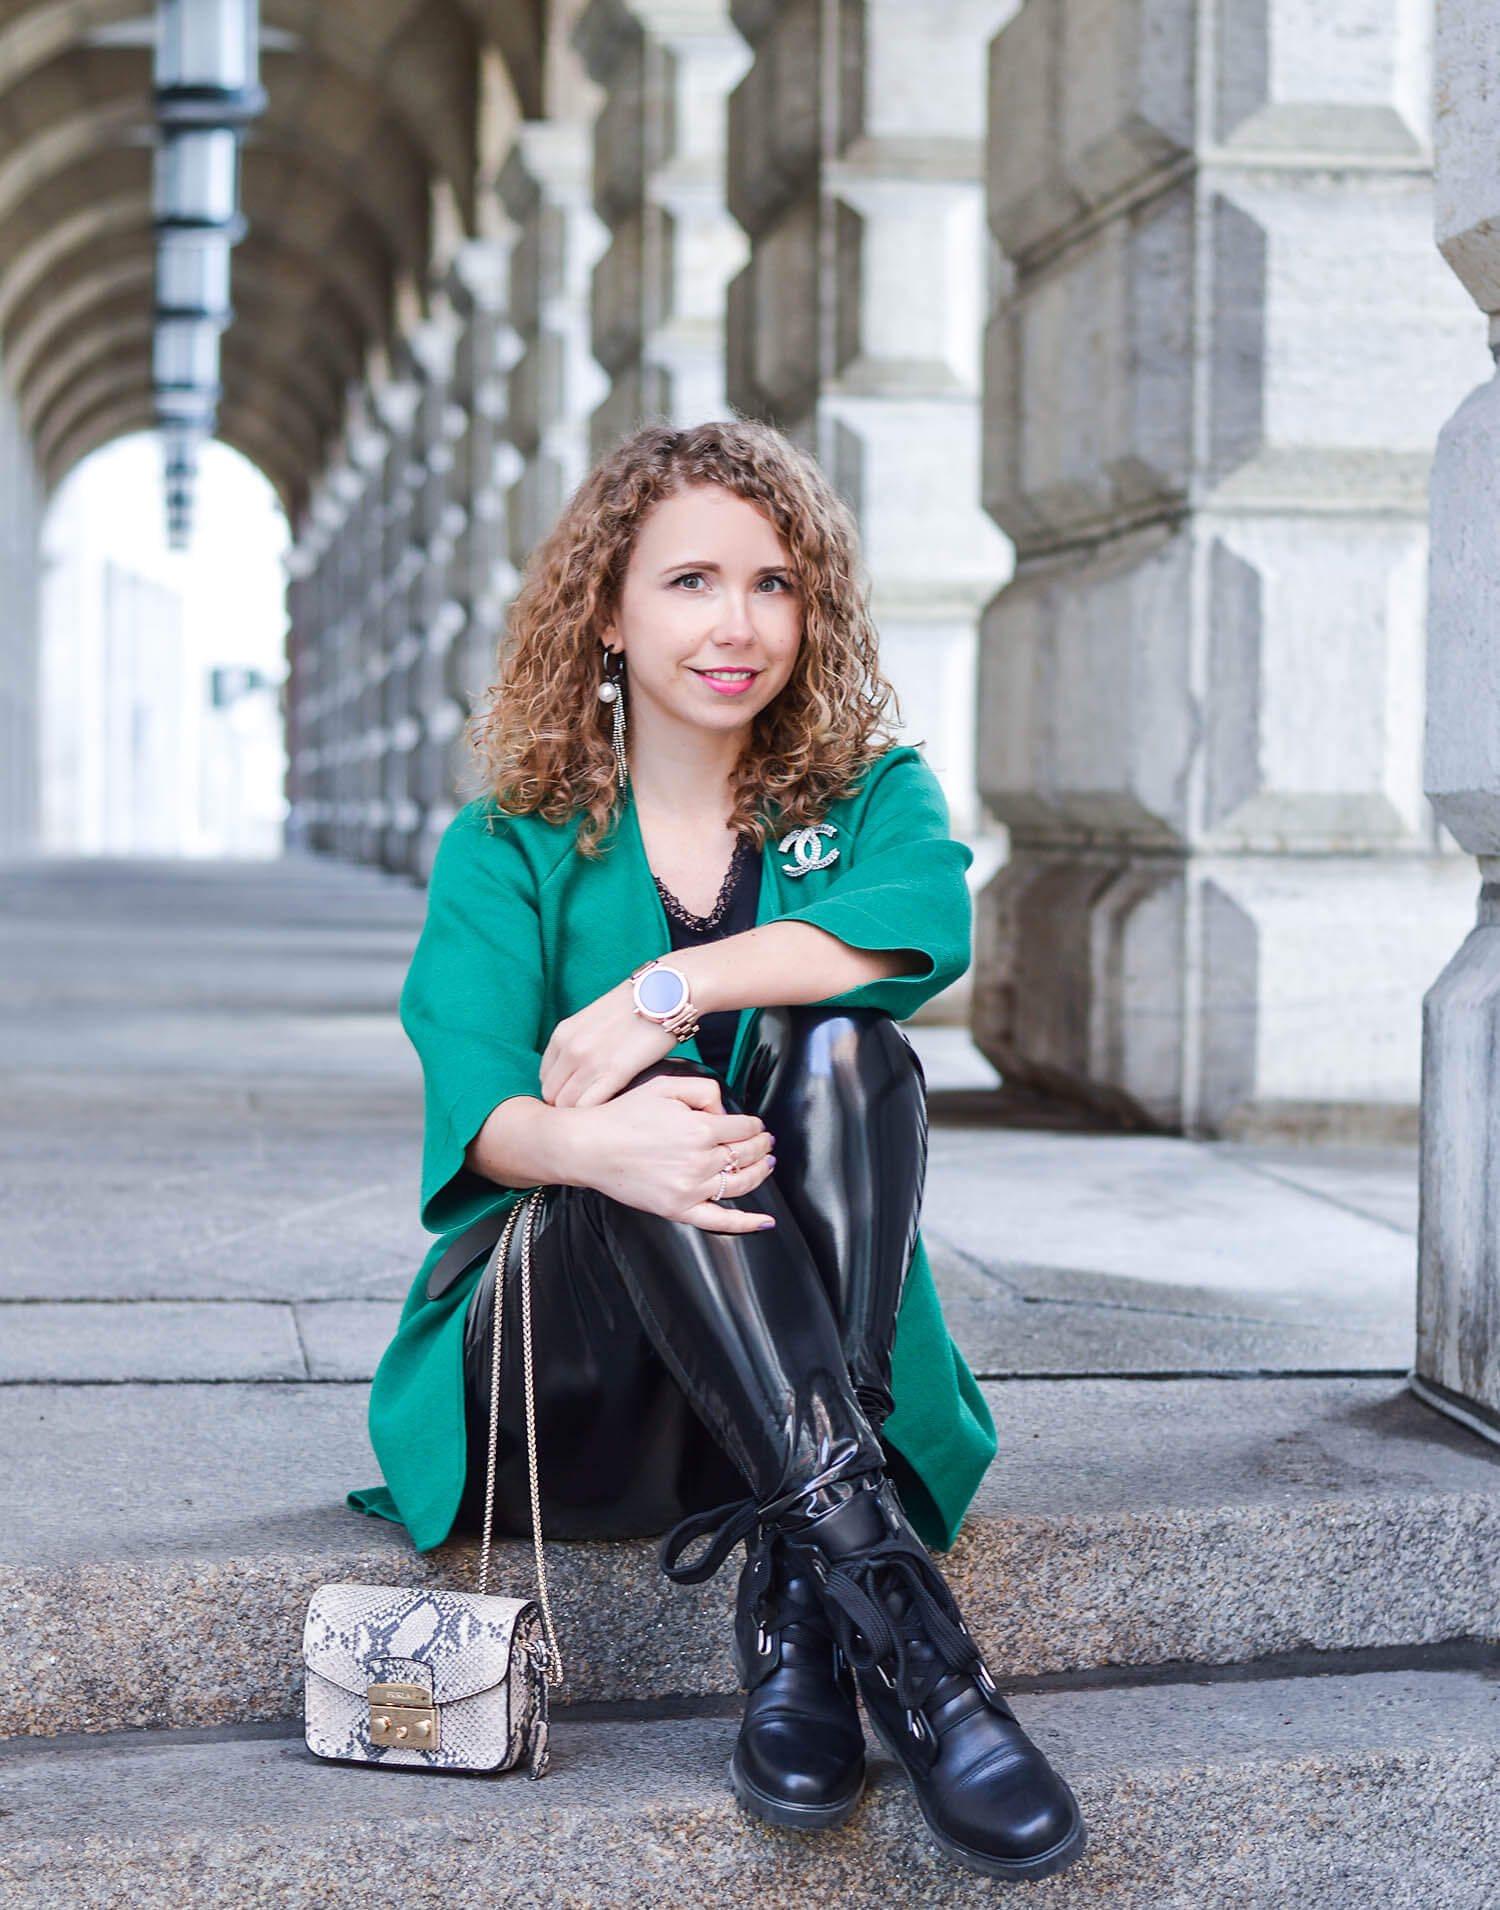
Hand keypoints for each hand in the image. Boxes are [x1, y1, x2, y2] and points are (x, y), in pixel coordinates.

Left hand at [541, 977, 677, 1106]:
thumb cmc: (634, 1007)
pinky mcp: (615, 1071)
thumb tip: (575, 1073)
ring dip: (581, 1112)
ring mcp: (590, 1061)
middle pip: (552, 1095)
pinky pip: (589, 1106)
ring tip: (601, 1111)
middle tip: (590, 1107)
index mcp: (562, 1034)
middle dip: (567, 1105)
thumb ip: (577, 1044)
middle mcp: (570, 1048)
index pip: (545, 1078)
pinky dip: (596, 1113)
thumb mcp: (592, 1019)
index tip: (578, 1096)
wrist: (665, 992)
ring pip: (567, 1105)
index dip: (560, 1091)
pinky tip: (612, 1108)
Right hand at [575, 1073, 775, 1233]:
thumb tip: (725, 1111)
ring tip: (766, 1164)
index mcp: (700, 1128)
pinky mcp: (678, 1209)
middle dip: (762, 1145)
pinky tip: (764, 1222)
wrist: (589, 1147)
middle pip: (748, 1154)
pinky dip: (746, 1223)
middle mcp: (700, 1160)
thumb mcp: (666, 1085)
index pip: (745, 1127)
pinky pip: (719, 1221)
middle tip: (765, 1141)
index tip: (754, 1125)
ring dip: (761, 1172)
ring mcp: (690, 1188)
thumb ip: (704, 1090)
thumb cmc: (623, 1115)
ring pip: (741, 1183)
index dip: (754, 1125)